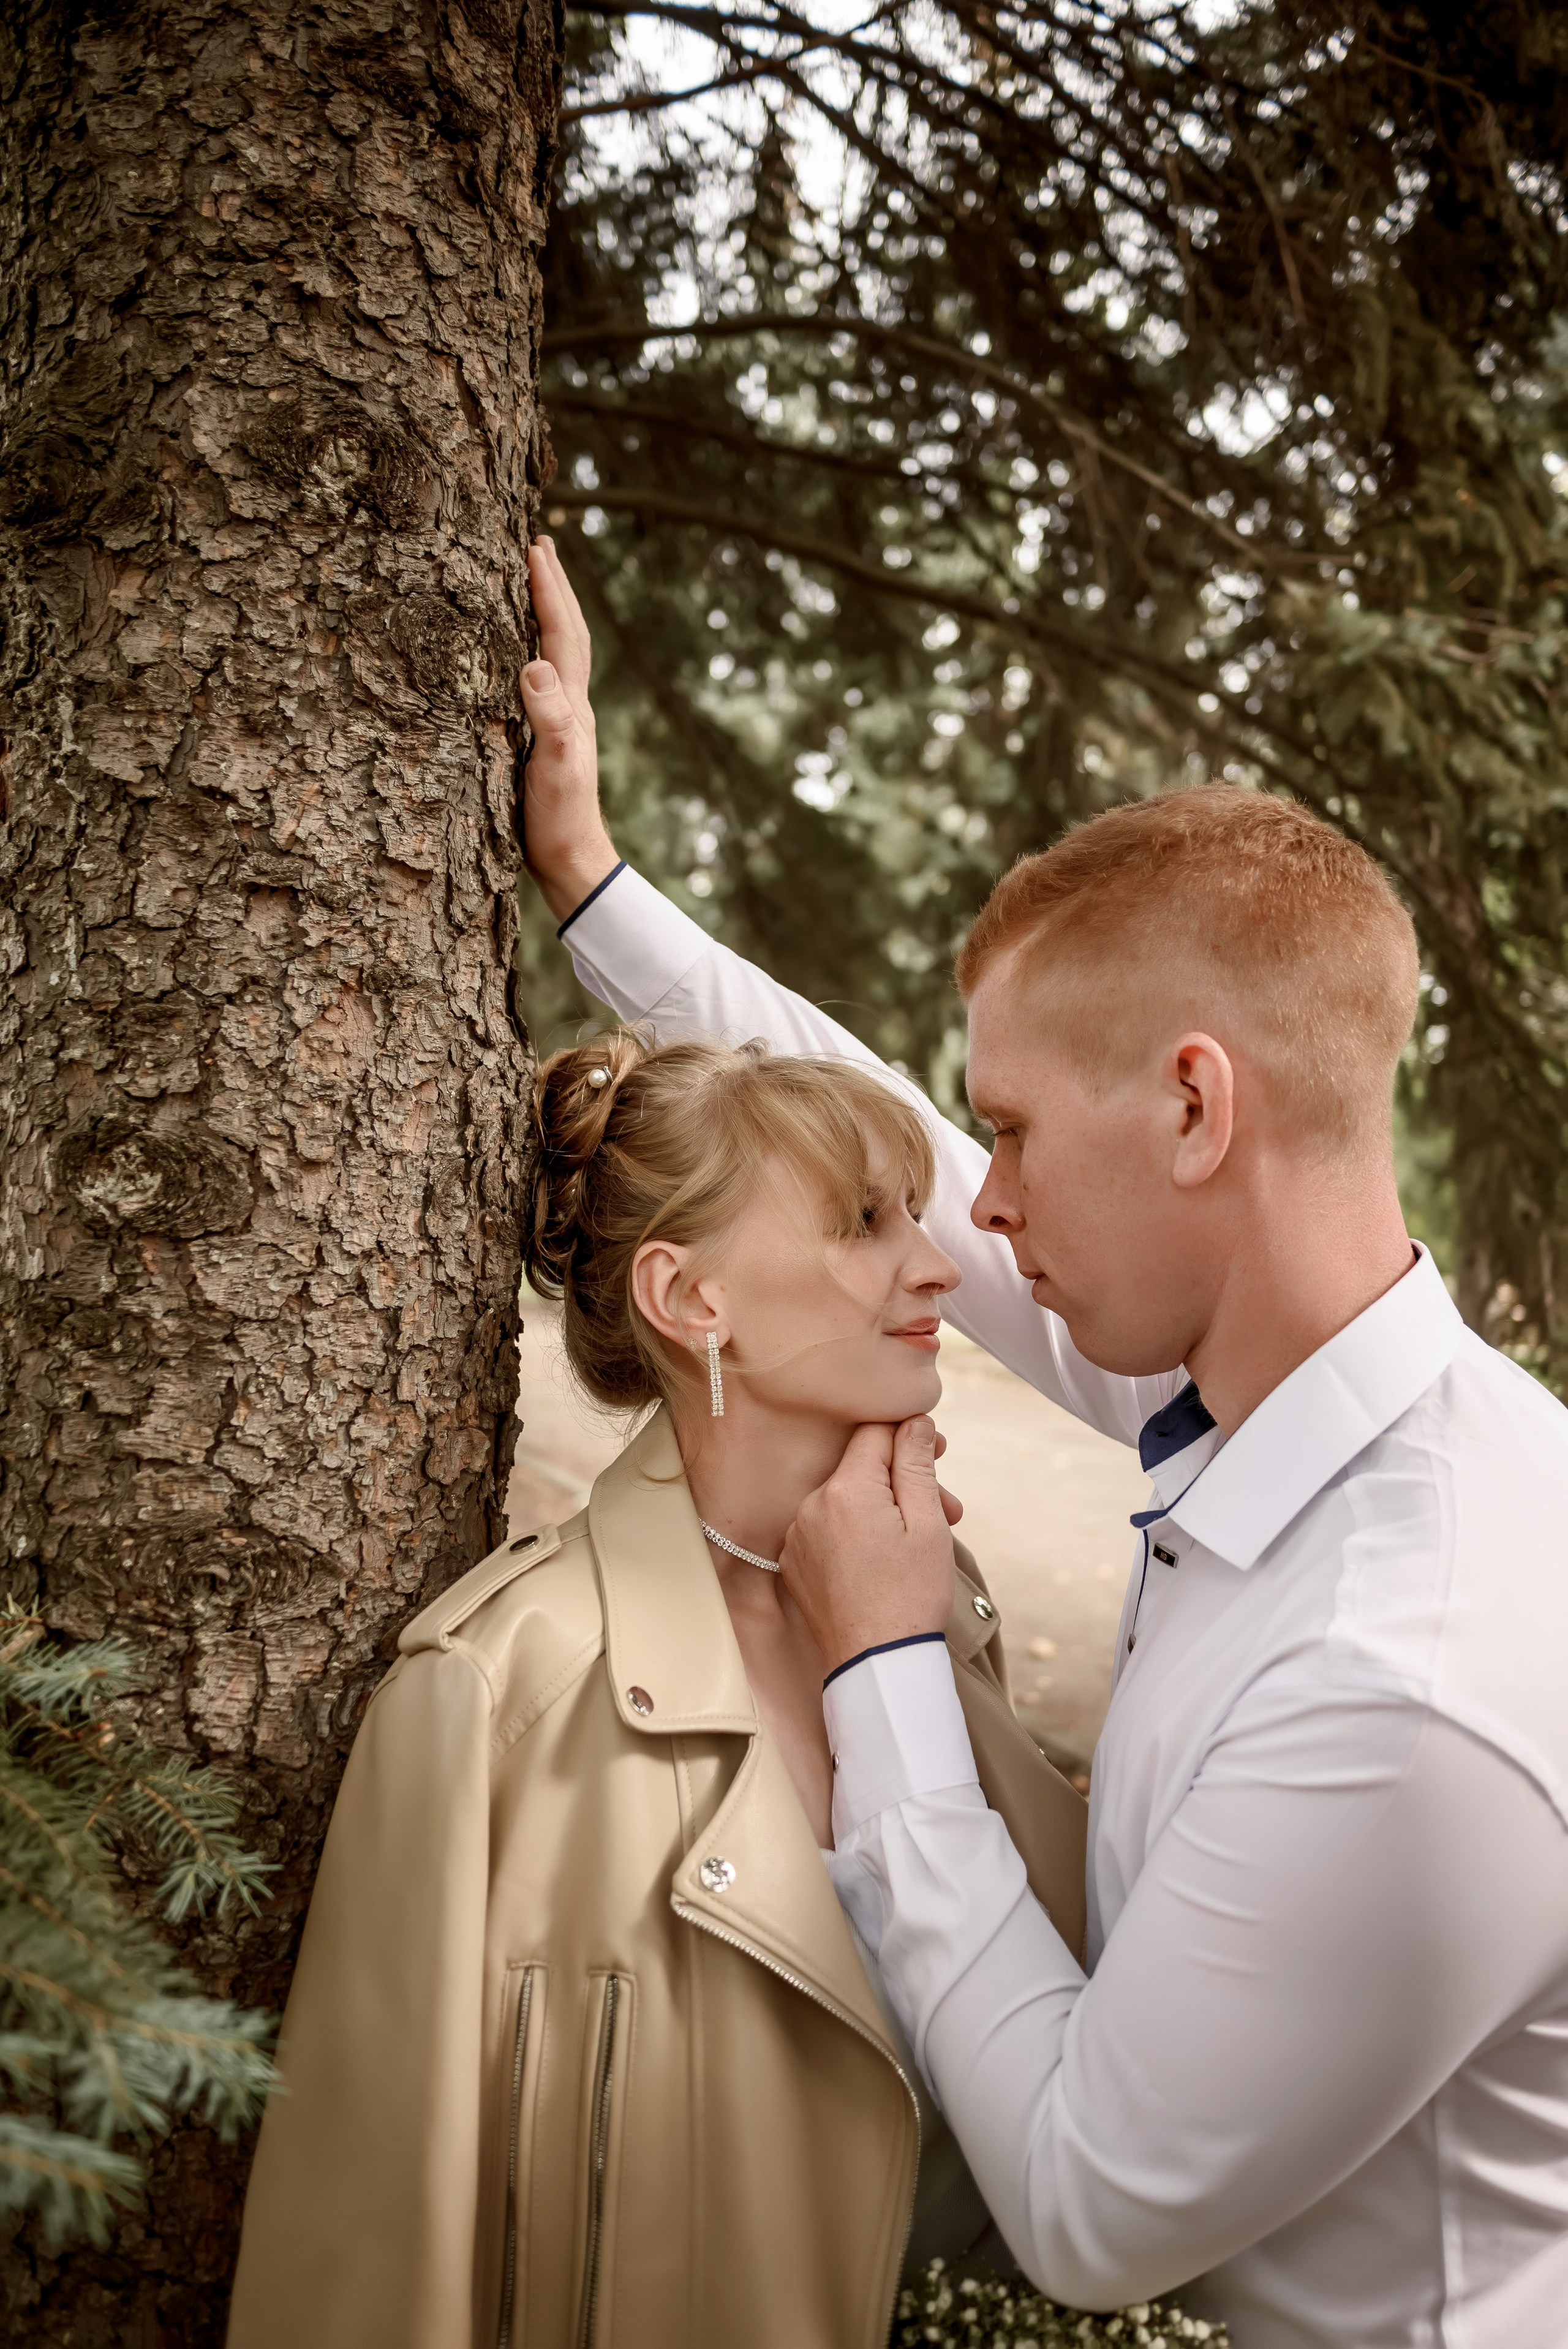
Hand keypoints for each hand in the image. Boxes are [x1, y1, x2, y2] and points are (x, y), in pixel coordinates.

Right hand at [520, 538, 618, 922]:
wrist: (571, 863)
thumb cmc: (559, 819)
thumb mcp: (553, 768)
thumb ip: (548, 717)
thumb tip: (535, 664)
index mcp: (571, 705)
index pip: (560, 634)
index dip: (548, 590)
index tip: (535, 547)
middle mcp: (570, 705)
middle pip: (567, 634)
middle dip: (553, 588)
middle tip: (541, 544)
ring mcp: (560, 721)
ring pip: (558, 652)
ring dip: (548, 613)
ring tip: (535, 582)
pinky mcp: (545, 738)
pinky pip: (542, 678)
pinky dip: (534, 649)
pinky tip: (522, 651)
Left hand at [779, 1417, 957, 1677]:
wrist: (878, 1666)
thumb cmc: (911, 1597)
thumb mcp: (928, 1524)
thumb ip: (917, 1463)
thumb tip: (915, 1421)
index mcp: (845, 1490)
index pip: (873, 1433)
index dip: (909, 1436)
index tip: (937, 1453)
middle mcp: (811, 1506)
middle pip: (861, 1468)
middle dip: (903, 1479)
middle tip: (947, 1506)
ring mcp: (798, 1536)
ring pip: (846, 1500)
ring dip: (883, 1508)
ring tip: (921, 1540)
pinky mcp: (795, 1562)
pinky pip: (828, 1529)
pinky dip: (857, 1533)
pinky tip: (887, 1558)